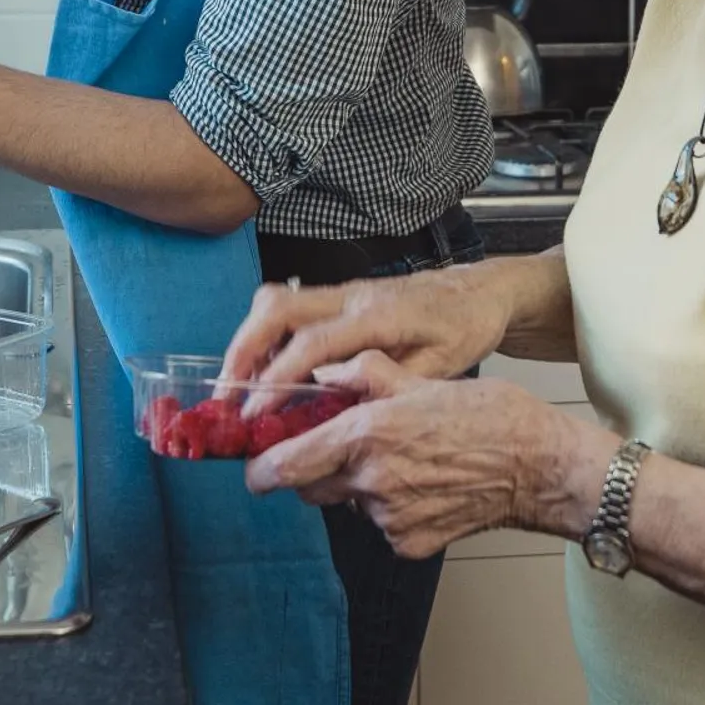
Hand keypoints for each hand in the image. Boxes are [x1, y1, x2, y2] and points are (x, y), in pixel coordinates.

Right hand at [222, 262, 512, 387]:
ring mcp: (343, 291)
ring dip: (249, 341)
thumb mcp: (440, 367)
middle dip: (243, 350)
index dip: (276, 377)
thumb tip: (342, 413)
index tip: (252, 412)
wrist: (479, 290)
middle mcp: (351, 297)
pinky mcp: (340, 295)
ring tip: (237, 386)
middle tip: (225, 395)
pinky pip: (289, 306)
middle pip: (277, 308)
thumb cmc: (463, 329)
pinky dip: (267, 336)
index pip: (312, 344)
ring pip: (277, 301)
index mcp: (377, 317)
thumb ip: (389, 386)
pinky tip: (266, 370)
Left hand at [245, 352, 590, 557]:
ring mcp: (390, 518)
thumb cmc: (488, 416)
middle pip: (311, 486)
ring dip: (357, 485)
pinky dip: (390, 507)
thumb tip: (324, 374)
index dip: (262, 467)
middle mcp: (372, 481)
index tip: (251, 468)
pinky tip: (423, 484)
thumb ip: (364, 375)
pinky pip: (381, 525)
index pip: (290, 462)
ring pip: (349, 503)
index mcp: (368, 434)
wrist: (538, 466)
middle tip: (335, 448)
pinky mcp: (409, 544)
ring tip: (401, 459)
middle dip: (311, 470)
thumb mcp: (421, 379)